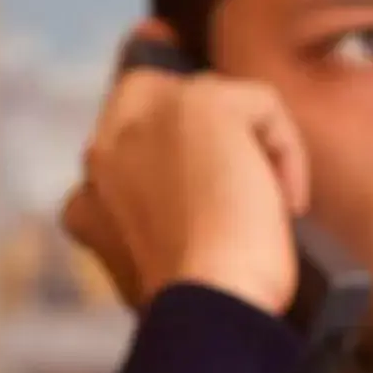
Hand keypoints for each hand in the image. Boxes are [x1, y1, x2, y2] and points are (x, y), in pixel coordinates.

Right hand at [59, 21, 313, 315]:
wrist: (208, 305)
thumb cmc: (199, 303)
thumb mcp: (173, 268)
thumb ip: (167, 220)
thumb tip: (211, 189)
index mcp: (88, 201)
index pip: (118, 129)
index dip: (157, 117)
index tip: (164, 67)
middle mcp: (103, 150)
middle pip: (156, 91)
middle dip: (205, 116)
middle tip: (243, 163)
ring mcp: (143, 120)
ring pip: (216, 104)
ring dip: (253, 153)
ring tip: (266, 212)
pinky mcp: (199, 104)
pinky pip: (262, 107)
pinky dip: (285, 153)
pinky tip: (283, 204)